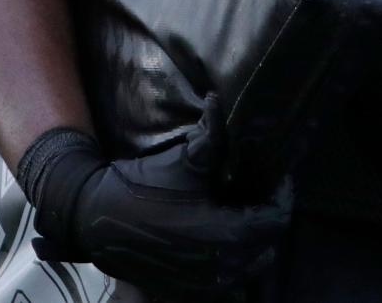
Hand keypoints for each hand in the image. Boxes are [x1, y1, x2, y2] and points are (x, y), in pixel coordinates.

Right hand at [21, 96, 291, 297]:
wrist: (99, 217)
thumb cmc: (146, 184)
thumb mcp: (185, 157)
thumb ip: (212, 132)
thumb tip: (218, 99)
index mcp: (223, 232)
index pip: (274, 220)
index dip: (282, 196)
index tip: (279, 176)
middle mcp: (217, 265)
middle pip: (267, 245)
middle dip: (270, 218)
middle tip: (263, 192)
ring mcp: (201, 284)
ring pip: (249, 267)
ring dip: (255, 242)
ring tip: (247, 212)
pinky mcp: (185, 291)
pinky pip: (226, 281)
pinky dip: (234, 262)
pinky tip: (225, 236)